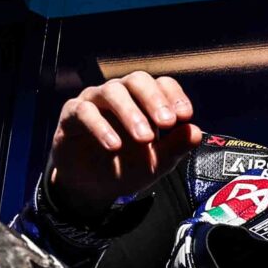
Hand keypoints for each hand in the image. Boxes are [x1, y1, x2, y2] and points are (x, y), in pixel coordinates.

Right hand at [46, 71, 204, 216]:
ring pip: (112, 92)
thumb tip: (196, 132)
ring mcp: (94, 100)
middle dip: (154, 100)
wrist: (93, 187)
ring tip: (144, 138)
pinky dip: (101, 127)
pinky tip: (114, 146)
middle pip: (137, 80)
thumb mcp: (156, 162)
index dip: (174, 96)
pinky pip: (85, 111)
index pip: (161, 84)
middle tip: (167, 122)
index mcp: (143, 100)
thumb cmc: (126, 167)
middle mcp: (120, 94)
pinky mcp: (72, 113)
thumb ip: (176, 147)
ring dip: (131, 113)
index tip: (185, 116)